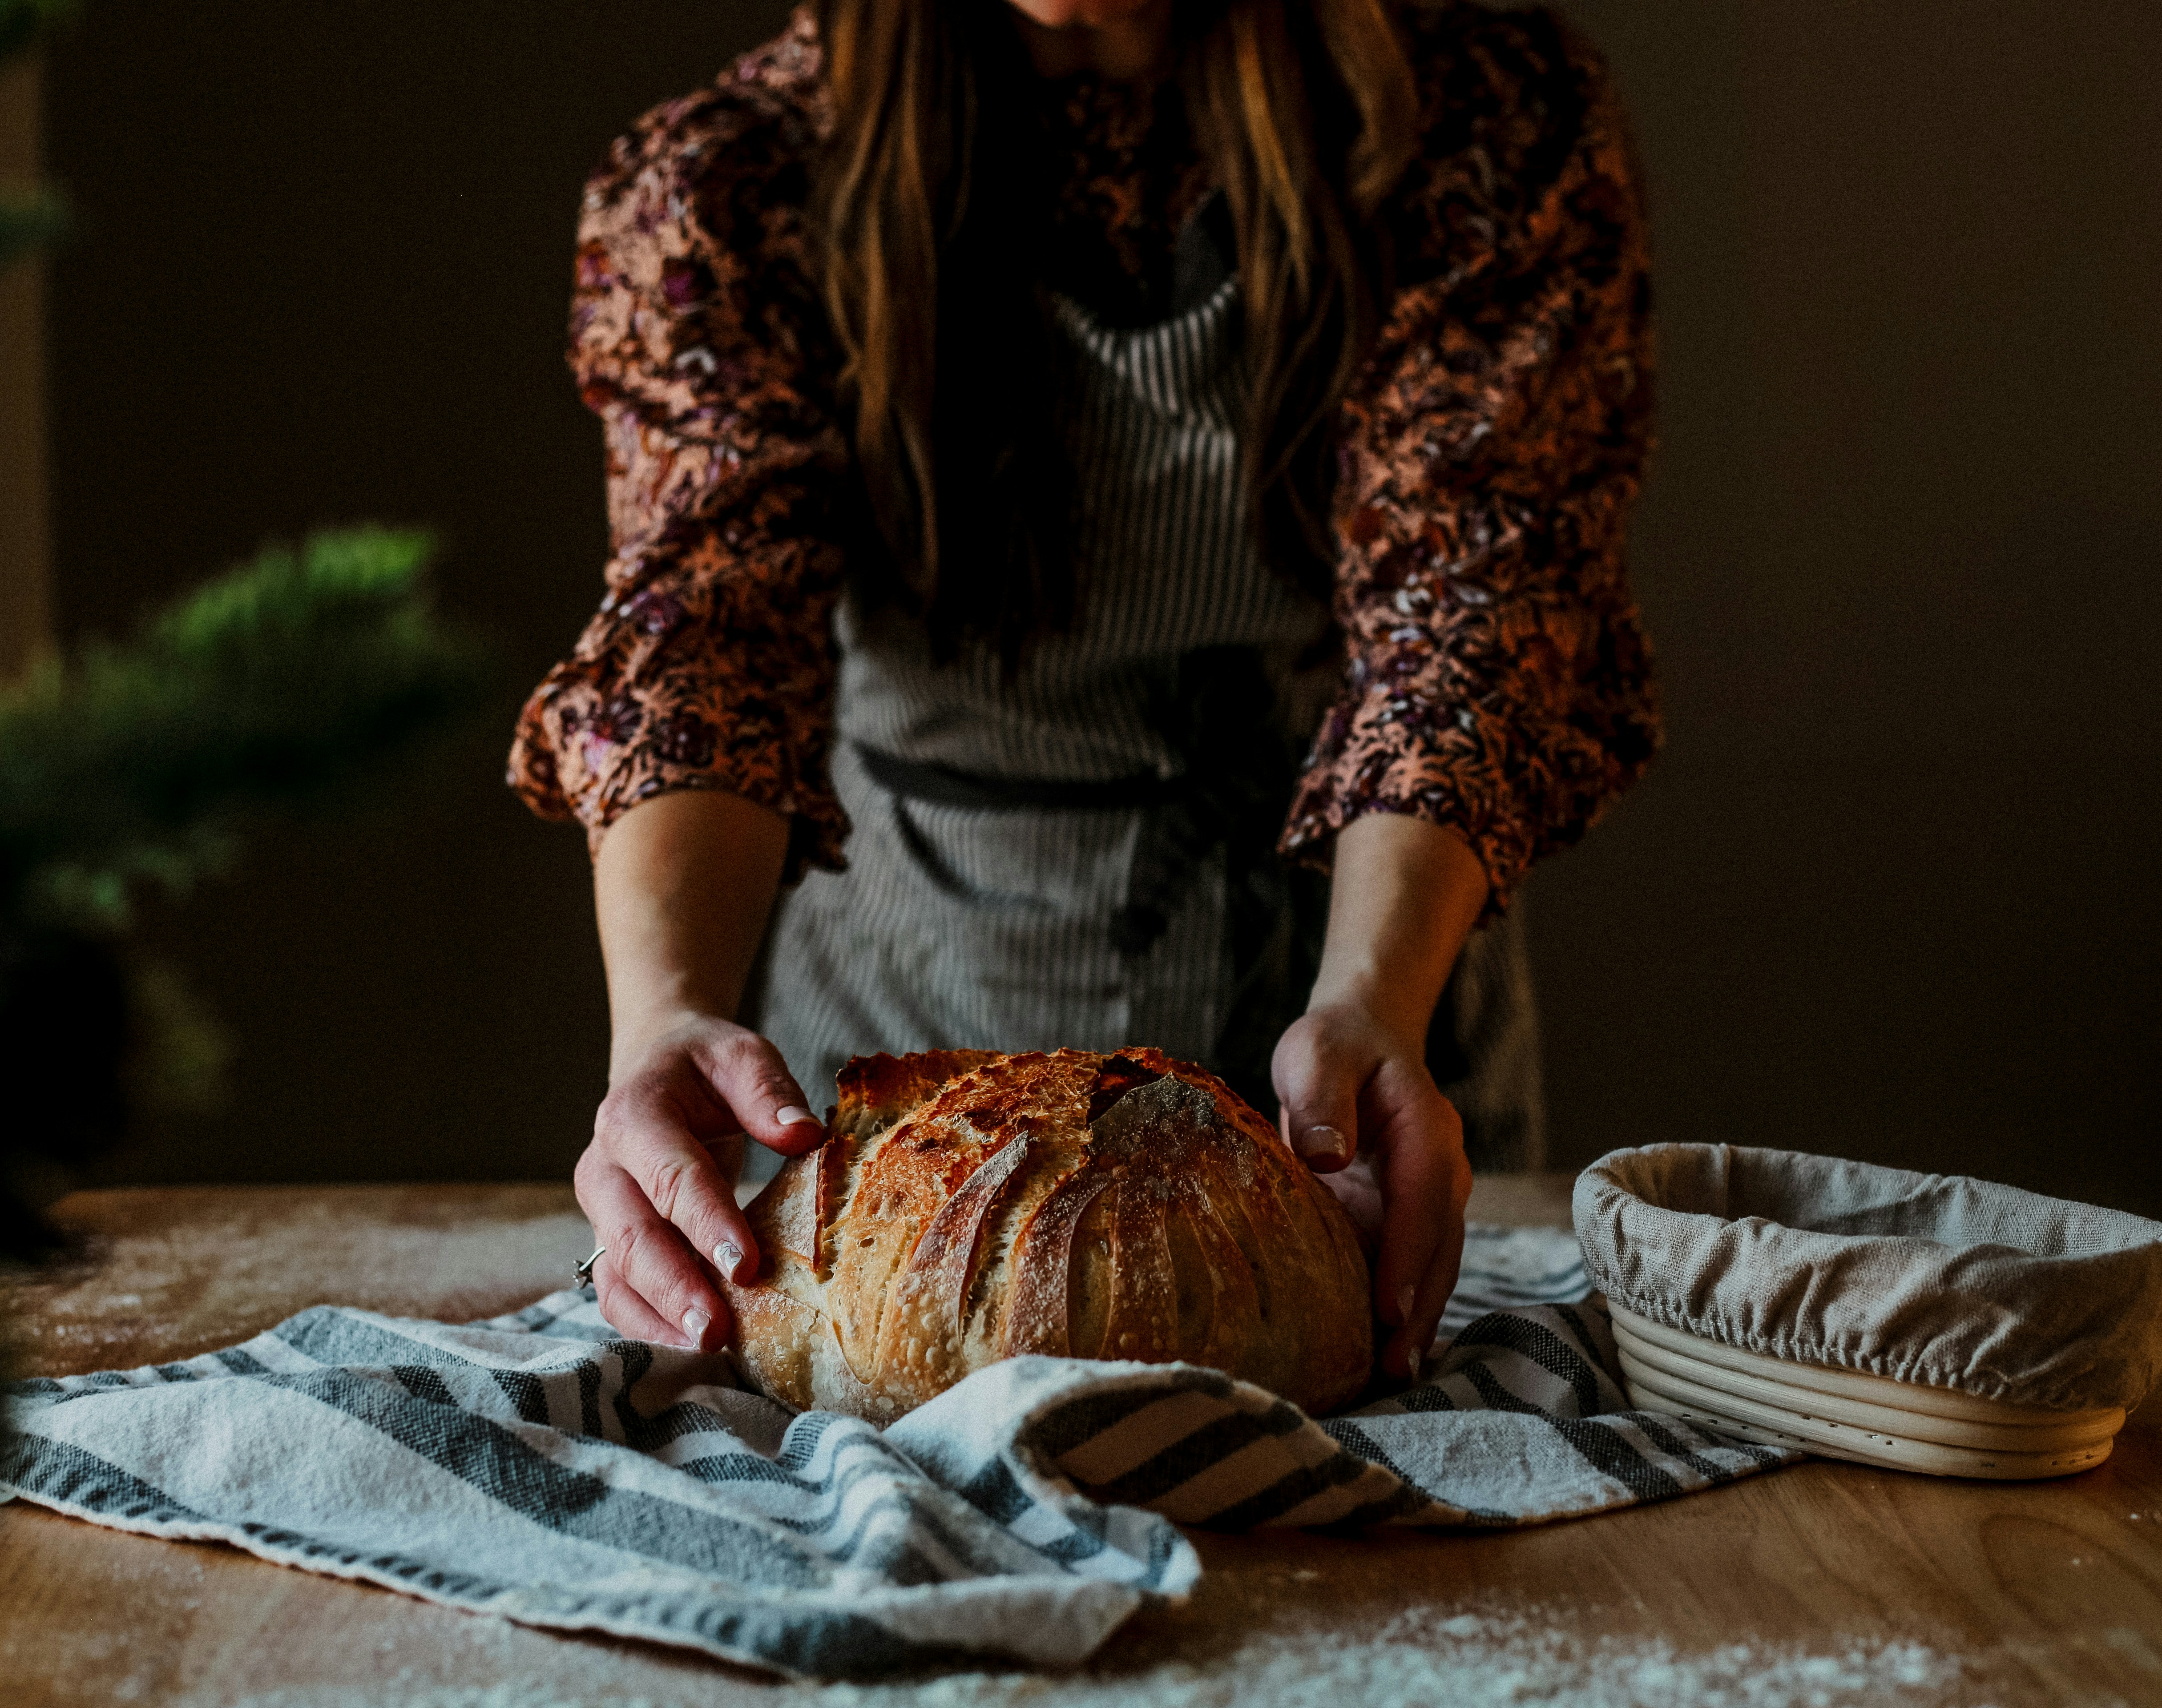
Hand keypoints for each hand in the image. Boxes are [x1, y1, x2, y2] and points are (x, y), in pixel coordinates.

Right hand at [573, 1013, 824, 1350]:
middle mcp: (604, 1168)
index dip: (706, 1222)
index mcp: (634, 1116)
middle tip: (717, 1332)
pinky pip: (619, 1292)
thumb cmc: (705, 1067)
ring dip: (658, 1318)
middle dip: (675, 1288)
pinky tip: (691, 1348)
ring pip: (617, 1275)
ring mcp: (600, 1212)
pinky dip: (649, 1324)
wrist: (657, 1067)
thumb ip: (768, 1091)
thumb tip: (803, 1135)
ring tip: (707, 1352)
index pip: (671, 1176)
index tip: (746, 1264)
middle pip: (633, 1237)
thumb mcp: (740, 1055)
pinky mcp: (609, 1242)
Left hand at [1272, 1001, 1471, 1381]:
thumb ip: (1320, 1100)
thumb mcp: (1317, 1055)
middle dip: (1421, 1307)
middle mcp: (1439, 1170)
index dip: (1409, 1254)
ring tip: (1392, 1375)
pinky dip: (1400, 1309)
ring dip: (1417, 1320)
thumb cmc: (1335, 1047)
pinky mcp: (1402, 1218)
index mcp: (1425, 1128)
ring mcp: (1428, 1198)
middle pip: (1440, 1246)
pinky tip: (1381, 1354)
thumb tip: (1327, 1155)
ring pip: (1433, 1266)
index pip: (1423, 1196)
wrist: (1359, 1041)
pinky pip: (1409, 1267)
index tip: (1389, 1307)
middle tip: (1396, 1366)